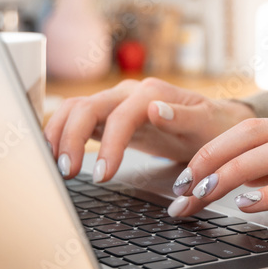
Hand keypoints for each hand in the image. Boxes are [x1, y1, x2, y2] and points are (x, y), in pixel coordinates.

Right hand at [43, 78, 255, 181]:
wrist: (212, 123)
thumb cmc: (212, 125)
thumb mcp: (207, 123)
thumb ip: (183, 117)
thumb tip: (156, 110)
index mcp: (151, 93)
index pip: (120, 116)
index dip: (108, 145)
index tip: (102, 175)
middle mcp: (128, 94)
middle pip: (86, 107)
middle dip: (72, 138)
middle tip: (67, 172)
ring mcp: (115, 104)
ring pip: (75, 110)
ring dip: (60, 135)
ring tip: (56, 166)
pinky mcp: (108, 117)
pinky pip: (77, 120)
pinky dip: (62, 134)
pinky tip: (55, 156)